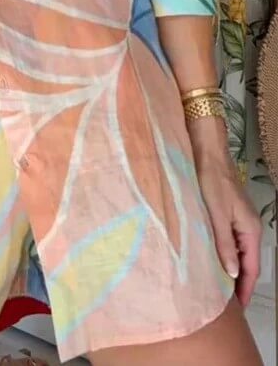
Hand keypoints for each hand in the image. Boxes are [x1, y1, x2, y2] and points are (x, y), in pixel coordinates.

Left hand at [189, 119, 262, 306]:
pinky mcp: (228, 212)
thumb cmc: (211, 180)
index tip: (239, 309)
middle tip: (226, 305)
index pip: (252, 267)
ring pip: (238, 251)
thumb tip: (233, 274)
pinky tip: (212, 260)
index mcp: (250, 229)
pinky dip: (224, 253)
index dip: (246, 289)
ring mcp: (239, 219)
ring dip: (231, 269)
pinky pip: (229, 240)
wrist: (207, 152)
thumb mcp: (215, 213)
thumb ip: (223, 243)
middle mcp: (249, 226)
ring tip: (218, 288)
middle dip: (239, 283)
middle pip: (247, 261)